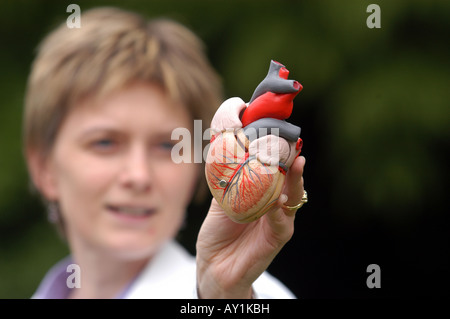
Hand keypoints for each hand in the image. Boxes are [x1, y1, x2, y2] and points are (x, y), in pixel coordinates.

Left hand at [196, 156, 305, 297]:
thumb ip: (228, 181)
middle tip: (294, 146)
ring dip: (295, 181)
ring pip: (292, 198)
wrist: (214, 265)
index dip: (280, 154)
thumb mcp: (221, 201)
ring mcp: (278, 221)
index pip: (277, 170)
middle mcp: (275, 205)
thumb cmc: (219, 232)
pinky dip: (280, 211)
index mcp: (264, 194)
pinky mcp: (277, 238)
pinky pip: (281, 222)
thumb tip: (225, 152)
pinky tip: (279, 200)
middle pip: (290, 180)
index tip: (279, 135)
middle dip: (293, 162)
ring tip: (295, 165)